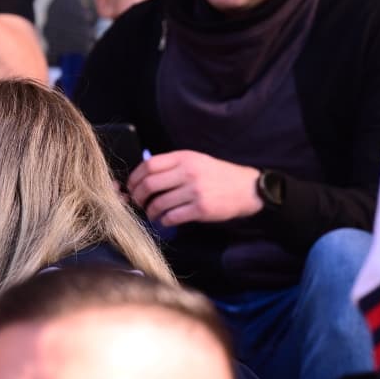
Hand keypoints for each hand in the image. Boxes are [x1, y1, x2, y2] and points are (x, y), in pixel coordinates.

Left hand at [127, 150, 261, 226]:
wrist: (247, 188)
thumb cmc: (217, 174)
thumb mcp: (195, 160)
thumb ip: (172, 165)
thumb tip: (144, 176)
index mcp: (183, 158)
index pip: (148, 165)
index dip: (134, 177)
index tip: (131, 185)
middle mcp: (188, 173)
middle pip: (150, 184)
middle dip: (138, 195)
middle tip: (137, 202)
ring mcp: (195, 191)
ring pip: (159, 203)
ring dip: (150, 211)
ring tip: (151, 213)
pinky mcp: (201, 209)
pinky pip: (173, 217)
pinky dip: (164, 220)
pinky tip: (165, 220)